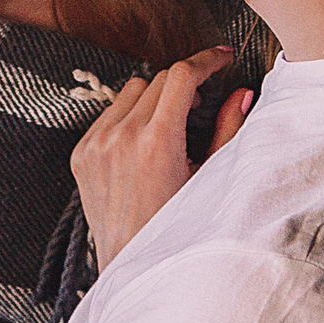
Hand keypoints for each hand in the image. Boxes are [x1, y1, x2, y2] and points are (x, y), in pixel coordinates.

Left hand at [71, 47, 248, 268]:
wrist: (132, 264)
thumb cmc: (179, 225)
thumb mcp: (211, 178)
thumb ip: (228, 130)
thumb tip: (242, 92)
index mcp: (156, 142)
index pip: (181, 75)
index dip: (205, 60)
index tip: (221, 58)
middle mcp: (120, 137)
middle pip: (158, 79)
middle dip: (185, 83)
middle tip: (203, 103)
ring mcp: (95, 145)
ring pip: (131, 91)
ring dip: (155, 97)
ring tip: (172, 124)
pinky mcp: (80, 154)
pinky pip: (108, 114)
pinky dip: (129, 116)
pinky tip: (144, 142)